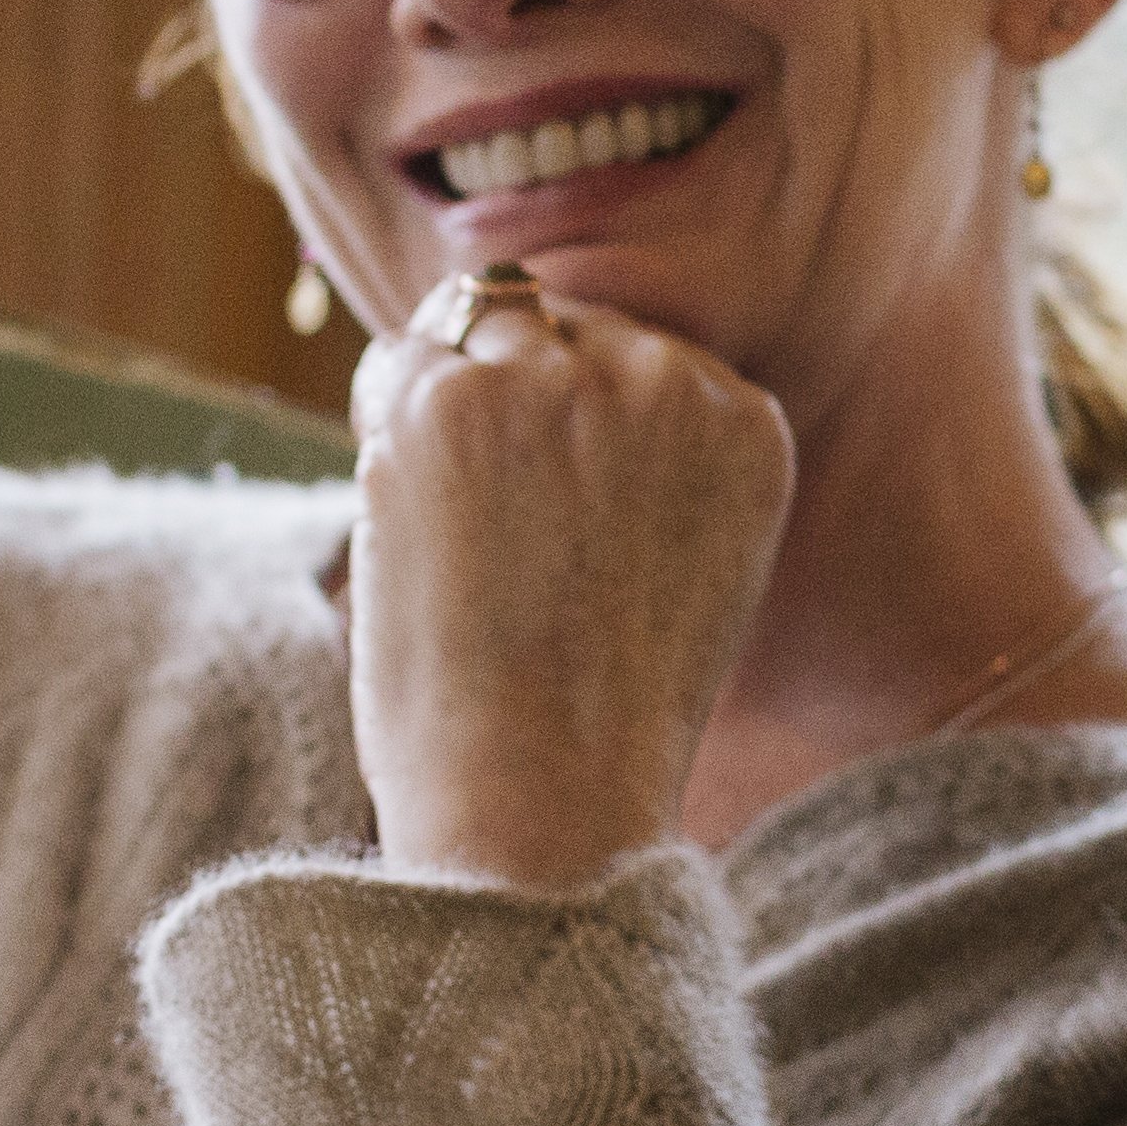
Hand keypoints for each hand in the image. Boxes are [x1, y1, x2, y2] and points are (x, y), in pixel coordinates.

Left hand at [342, 272, 795, 887]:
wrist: (545, 801)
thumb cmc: (598, 714)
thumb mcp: (687, 561)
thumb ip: (652, 456)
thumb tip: (549, 358)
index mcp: (746, 421)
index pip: (636, 353)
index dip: (572, 420)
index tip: (550, 514)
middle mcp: (669, 381)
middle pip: (559, 323)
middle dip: (511, 392)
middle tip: (487, 524)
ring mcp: (560, 383)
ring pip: (478, 328)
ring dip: (446, 404)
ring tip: (450, 526)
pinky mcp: (453, 405)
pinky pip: (396, 362)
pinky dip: (380, 425)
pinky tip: (406, 517)